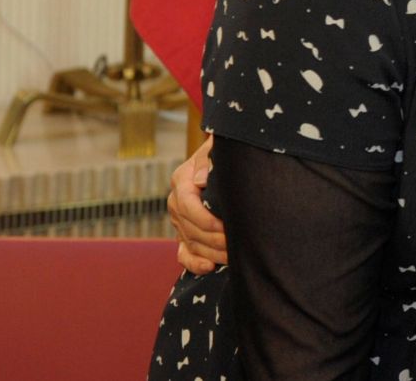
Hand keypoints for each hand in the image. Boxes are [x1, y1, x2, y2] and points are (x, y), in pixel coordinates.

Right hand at [168, 135, 226, 273]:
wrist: (222, 161)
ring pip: (190, 242)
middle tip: (238, 244)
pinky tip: (210, 267)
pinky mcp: (184, 234)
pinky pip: (184, 253)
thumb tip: (201, 180)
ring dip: (211, 252)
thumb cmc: (224, 153)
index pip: (187, 204)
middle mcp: (176, 201)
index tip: (226, 226)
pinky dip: (194, 263)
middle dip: (214, 239)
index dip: (205, 219)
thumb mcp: (217, 148)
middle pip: (190, 227)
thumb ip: (208, 160)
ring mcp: (178, 220)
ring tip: (234, 256)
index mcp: (182, 179)